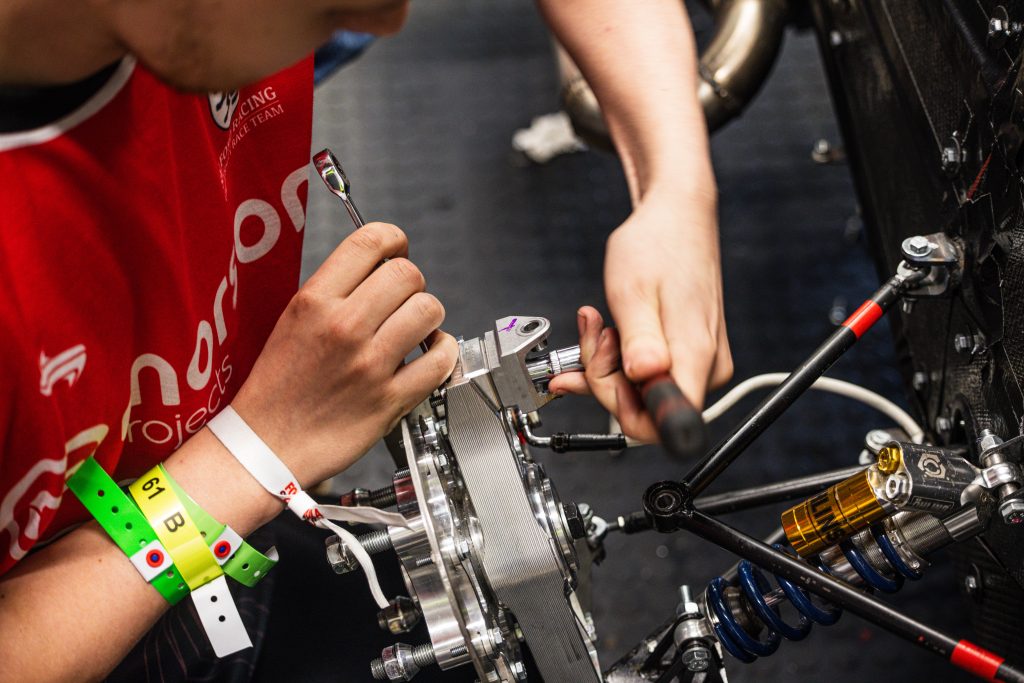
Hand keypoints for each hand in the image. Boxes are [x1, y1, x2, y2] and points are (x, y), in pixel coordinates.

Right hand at [231, 222, 457, 486]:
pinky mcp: (391, 400)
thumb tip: (379, 268)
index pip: (369, 242)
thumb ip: (334, 292)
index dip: (393, 239)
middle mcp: (343, 327)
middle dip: (411, 282)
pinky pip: (440, 359)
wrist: (264, 447)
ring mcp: (370, 364)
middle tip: (403, 299)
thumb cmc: (276, 388)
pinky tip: (430, 354)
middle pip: (407, 273)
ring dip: (428, 316)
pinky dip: (443, 352)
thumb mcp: (291, 322)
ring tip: (416, 327)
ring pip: (429, 309)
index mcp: (313, 302)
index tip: (397, 249)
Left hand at [549, 191, 731, 440]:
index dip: (622, 408)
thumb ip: (638, 341)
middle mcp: (705, 367)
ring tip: (599, 325)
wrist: (676, 217)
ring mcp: (699, 361)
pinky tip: (603, 336)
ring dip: (608, 366)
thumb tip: (644, 378)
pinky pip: (647, 375)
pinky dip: (617, 361)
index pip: (662, 425)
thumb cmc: (658, 245)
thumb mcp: (633, 291)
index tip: (602, 374)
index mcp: (696, 356)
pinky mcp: (689, 354)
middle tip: (595, 336)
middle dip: (606, 378)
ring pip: (642, 392)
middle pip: (646, 410)